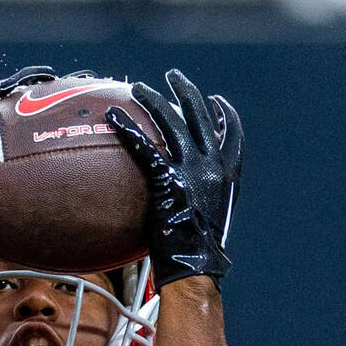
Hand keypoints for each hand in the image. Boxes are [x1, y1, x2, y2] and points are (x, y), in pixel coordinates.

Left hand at [106, 69, 243, 289]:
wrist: (195, 268)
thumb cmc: (198, 257)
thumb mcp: (209, 223)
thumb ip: (202, 203)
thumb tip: (186, 205)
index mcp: (228, 176)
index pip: (232, 135)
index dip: (225, 115)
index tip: (215, 103)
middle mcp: (213, 167)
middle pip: (201, 117)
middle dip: (186, 92)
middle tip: (172, 76)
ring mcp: (192, 171)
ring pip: (172, 123)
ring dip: (155, 100)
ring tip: (139, 88)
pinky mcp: (168, 181)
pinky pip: (145, 147)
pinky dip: (128, 129)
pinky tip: (113, 116)